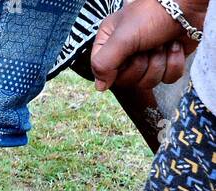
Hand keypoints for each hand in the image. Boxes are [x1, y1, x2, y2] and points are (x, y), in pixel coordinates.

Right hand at [90, 0, 204, 90]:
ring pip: (148, 82)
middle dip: (142, 64)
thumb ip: (103, 64)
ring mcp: (147, 59)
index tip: (127, 55)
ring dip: (159, 63)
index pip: (102, 71)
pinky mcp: (166, 62)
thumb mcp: (122, 38)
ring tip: (163, 43)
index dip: (116, 69)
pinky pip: (167, 79)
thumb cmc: (153, 15)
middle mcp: (126, 53)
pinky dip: (174, 63)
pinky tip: (174, 47)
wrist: (186, 6)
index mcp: (109, 44)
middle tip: (148, 46)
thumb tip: (99, 87)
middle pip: (127, 81)